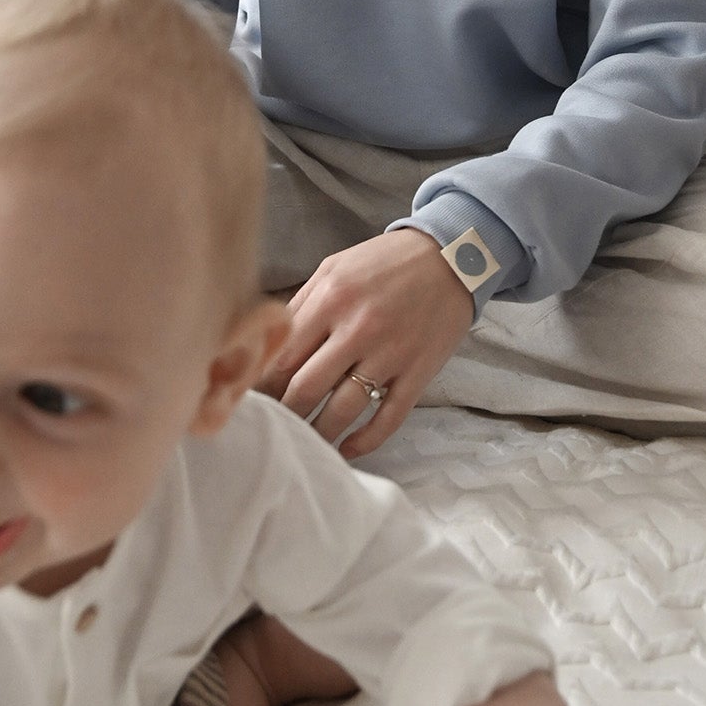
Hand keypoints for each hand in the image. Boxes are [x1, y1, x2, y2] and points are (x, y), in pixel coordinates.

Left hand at [256, 228, 473, 458]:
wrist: (451, 257)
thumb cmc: (384, 263)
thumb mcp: (334, 268)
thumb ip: (301, 305)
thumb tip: (268, 345)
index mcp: (332, 299)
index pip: (283, 356)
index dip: (262, 385)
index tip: (254, 400)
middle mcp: (359, 329)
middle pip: (306, 388)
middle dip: (284, 413)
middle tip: (273, 425)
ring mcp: (391, 354)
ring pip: (343, 411)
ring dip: (319, 433)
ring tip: (305, 443)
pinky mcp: (418, 373)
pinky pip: (388, 419)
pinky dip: (365, 441)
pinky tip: (348, 449)